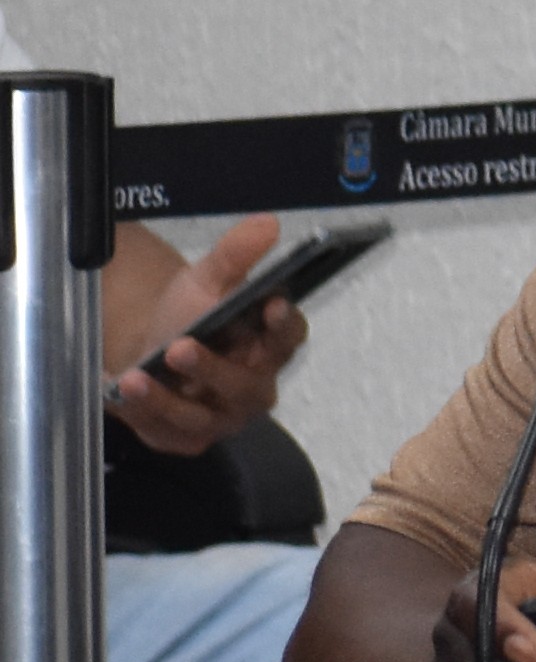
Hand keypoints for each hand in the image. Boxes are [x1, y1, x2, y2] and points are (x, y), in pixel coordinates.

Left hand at [109, 218, 308, 451]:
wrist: (151, 352)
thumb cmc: (190, 316)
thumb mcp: (206, 280)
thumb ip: (236, 254)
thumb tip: (267, 224)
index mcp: (269, 345)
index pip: (288, 337)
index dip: (283, 324)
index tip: (271, 306)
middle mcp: (254, 387)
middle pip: (246, 386)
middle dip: (213, 369)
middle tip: (180, 346)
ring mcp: (222, 416)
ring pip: (203, 417)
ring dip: (167, 400)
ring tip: (135, 378)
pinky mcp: (188, 437)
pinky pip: (168, 432)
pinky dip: (142, 415)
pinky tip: (121, 396)